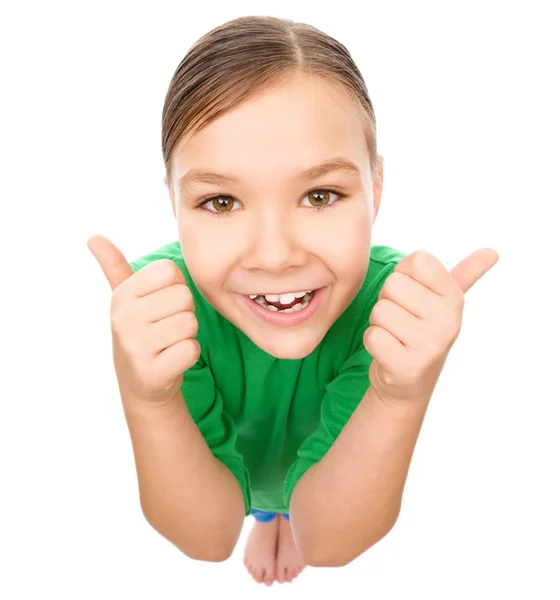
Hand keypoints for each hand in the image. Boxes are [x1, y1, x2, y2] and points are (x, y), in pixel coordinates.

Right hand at [88, 235, 199, 405]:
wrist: (140, 383)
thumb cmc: (140, 332)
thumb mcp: (125, 299)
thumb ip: (114, 266)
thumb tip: (93, 236)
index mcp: (122, 295)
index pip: (170, 271)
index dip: (175, 287)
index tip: (161, 304)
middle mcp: (123, 318)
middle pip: (184, 297)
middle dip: (183, 312)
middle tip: (165, 327)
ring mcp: (136, 347)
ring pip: (190, 323)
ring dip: (186, 335)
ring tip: (167, 343)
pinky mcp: (152, 372)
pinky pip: (192, 349)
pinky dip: (188, 355)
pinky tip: (170, 360)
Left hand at [364, 248, 499, 405]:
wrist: (409, 383)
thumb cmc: (422, 332)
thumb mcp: (446, 303)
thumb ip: (466, 274)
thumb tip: (493, 251)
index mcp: (455, 298)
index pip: (417, 260)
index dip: (405, 274)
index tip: (412, 295)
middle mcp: (448, 321)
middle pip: (392, 284)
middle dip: (388, 300)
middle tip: (402, 319)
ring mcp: (429, 346)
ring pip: (380, 310)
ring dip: (380, 323)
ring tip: (396, 335)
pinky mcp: (406, 367)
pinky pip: (372, 336)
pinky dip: (373, 342)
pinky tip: (389, 351)